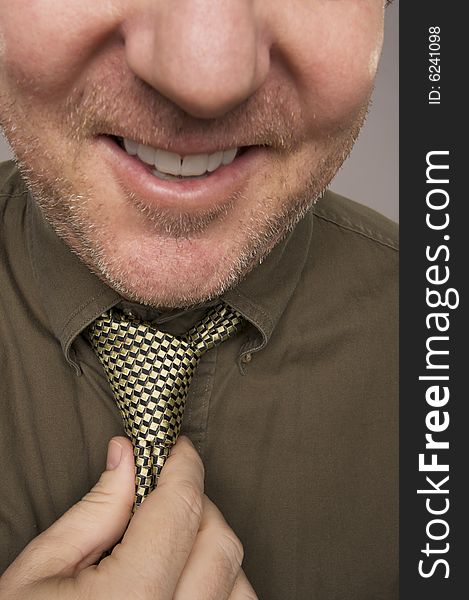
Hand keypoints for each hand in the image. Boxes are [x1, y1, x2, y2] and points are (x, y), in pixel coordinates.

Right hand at [0, 436, 256, 598]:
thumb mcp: (40, 570)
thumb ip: (95, 511)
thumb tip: (128, 456)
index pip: (180, 509)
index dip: (183, 466)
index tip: (176, 448)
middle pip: (219, 542)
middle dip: (195, 503)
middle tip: (163, 493)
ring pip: (238, 583)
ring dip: (211, 548)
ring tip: (171, 541)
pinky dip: (221, 586)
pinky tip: (186, 577)